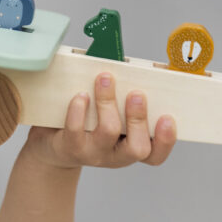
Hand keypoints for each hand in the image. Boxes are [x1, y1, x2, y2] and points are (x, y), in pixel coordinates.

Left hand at [27, 72, 175, 169]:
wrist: (53, 148)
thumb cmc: (88, 126)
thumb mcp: (112, 117)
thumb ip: (125, 99)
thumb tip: (131, 65)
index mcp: (131, 147)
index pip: (155, 155)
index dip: (166, 140)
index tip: (167, 118)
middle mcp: (115, 156)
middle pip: (137, 148)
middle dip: (139, 118)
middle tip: (136, 94)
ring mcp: (93, 154)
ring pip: (108, 131)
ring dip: (108, 102)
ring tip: (105, 79)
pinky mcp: (71, 148)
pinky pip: (76, 129)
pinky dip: (79, 109)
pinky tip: (81, 95)